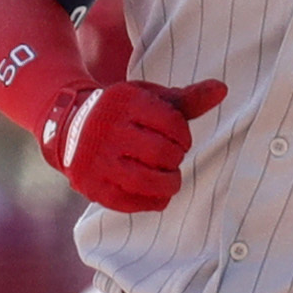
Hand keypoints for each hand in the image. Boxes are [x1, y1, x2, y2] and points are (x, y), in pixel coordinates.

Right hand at [40, 78, 225, 211]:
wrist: (69, 126)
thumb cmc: (123, 113)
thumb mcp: (150, 98)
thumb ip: (187, 98)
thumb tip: (223, 89)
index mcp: (125, 102)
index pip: (172, 123)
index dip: (184, 136)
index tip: (179, 140)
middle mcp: (107, 129)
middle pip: (162, 153)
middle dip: (175, 159)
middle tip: (171, 158)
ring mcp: (97, 160)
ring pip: (147, 181)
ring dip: (168, 184)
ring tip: (169, 179)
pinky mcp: (92, 185)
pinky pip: (130, 202)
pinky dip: (151, 201)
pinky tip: (155, 193)